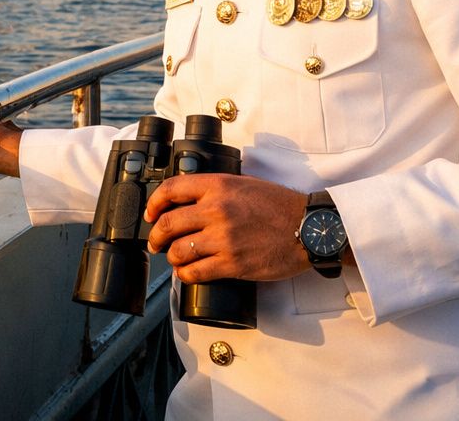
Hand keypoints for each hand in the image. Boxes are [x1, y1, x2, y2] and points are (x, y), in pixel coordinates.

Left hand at [143, 174, 307, 282]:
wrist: (309, 228)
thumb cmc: (280, 206)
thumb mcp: (244, 184)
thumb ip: (216, 189)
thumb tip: (189, 200)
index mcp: (218, 186)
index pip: (171, 189)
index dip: (153, 203)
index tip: (150, 213)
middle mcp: (216, 210)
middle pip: (168, 223)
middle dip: (156, 237)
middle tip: (155, 243)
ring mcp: (223, 238)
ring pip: (178, 250)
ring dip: (171, 257)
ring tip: (175, 259)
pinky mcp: (232, 263)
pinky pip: (196, 272)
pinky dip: (186, 274)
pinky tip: (188, 272)